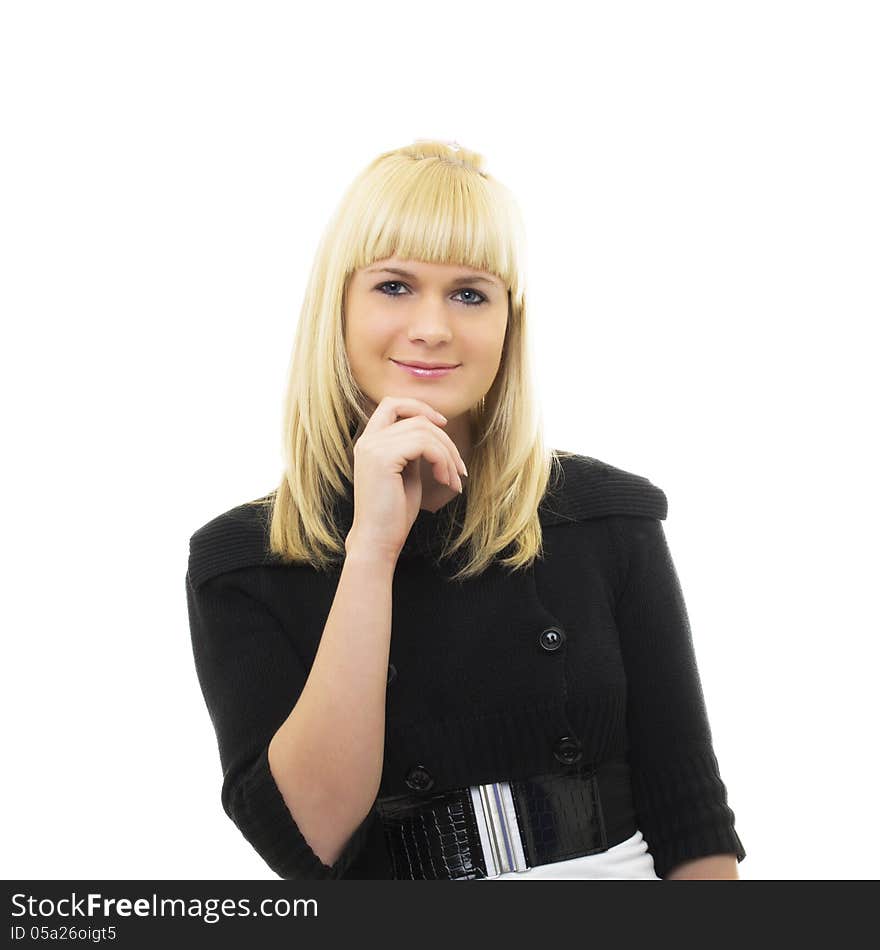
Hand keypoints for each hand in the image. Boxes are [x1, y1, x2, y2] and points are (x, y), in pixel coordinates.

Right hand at [344, 396, 467, 560]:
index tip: (442, 425)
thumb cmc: (393, 514)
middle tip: (459, 469)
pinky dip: (442, 461)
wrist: (377, 540)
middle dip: (445, 441)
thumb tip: (436, 434)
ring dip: (448, 455)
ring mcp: (373, 447)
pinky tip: (445, 481)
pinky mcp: (383, 457)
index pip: (392, 404)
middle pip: (417, 419)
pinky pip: (424, 445)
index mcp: (369, 442)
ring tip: (453, 480)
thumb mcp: (406, 473)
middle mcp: (367, 440)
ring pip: (424, 430)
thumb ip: (413, 450)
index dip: (420, 407)